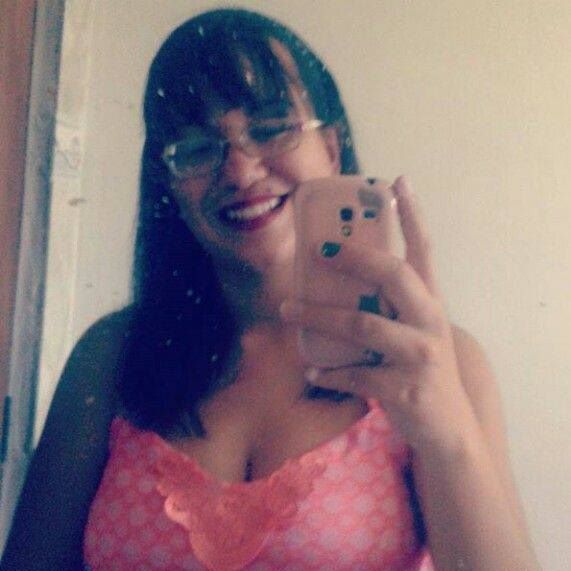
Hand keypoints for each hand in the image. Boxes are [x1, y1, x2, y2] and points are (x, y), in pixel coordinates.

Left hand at [281, 176, 479, 453]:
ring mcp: (419, 355)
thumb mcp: (415, 331)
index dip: (413, 215)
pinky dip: (328, 372)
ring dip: (318, 316)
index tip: (397, 181)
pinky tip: (311, 370)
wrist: (449, 427)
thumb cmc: (423, 369)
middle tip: (320, 248)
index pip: (425, 250)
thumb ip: (389, 307)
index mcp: (431, 303)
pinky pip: (354, 373)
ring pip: (362, 324)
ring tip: (287, 310)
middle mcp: (430, 321)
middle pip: (394, 276)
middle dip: (356, 257)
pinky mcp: (403, 388)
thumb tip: (338, 284)